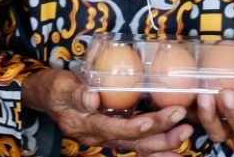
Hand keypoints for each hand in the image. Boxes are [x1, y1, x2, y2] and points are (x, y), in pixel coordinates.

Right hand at [21, 69, 193, 155]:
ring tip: (187, 135)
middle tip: (183, 123)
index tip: (153, 120)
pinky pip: (137, 143)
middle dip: (160, 135)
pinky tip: (176, 147)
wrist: (45, 97)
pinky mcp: (113, 132)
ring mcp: (105, 137)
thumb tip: (93, 97)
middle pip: (131, 141)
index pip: (111, 129)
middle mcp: (96, 136)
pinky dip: (157, 146)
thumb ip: (76, 92)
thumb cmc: (53, 88)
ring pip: (137, 146)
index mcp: (83, 124)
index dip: (133, 127)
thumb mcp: (59, 86)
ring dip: (164, 143)